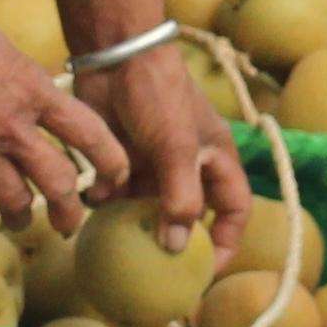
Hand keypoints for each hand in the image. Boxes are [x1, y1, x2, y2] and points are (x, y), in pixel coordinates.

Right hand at [0, 0, 131, 229]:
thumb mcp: (4, 49)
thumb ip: (25, 82)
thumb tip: (35, 97)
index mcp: (34, 92)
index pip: (91, 134)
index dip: (113, 161)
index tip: (118, 176)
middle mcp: (13, 127)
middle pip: (59, 184)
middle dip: (69, 212)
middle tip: (68, 224)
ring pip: (15, 204)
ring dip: (20, 219)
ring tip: (18, 222)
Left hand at [84, 40, 248, 262]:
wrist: (115, 55)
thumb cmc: (159, 94)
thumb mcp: (176, 148)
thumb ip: (180, 198)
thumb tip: (177, 247)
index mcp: (215, 159)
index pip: (233, 209)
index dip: (225, 242)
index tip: (205, 271)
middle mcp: (187, 165)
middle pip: (187, 215)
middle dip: (172, 241)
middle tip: (154, 271)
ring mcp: (153, 162)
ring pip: (147, 208)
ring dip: (133, 223)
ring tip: (118, 239)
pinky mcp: (122, 157)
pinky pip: (116, 193)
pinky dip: (106, 202)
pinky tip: (93, 203)